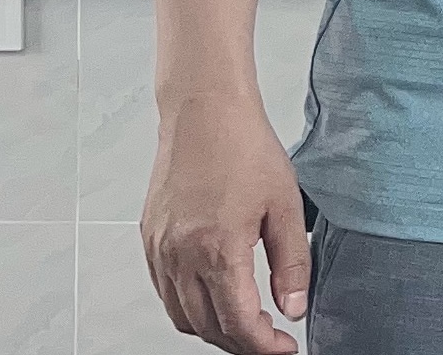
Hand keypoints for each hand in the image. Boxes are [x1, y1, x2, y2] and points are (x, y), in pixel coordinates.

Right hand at [142, 94, 308, 353]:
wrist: (204, 112)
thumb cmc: (246, 149)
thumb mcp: (286, 205)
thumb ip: (291, 263)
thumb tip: (294, 309)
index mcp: (216, 250)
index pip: (237, 323)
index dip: (263, 345)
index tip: (284, 349)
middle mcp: (179, 256)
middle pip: (207, 327)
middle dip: (241, 341)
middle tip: (271, 339)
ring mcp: (159, 250)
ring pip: (181, 316)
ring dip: (214, 329)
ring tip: (249, 322)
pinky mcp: (149, 240)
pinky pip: (166, 292)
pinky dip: (190, 307)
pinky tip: (216, 297)